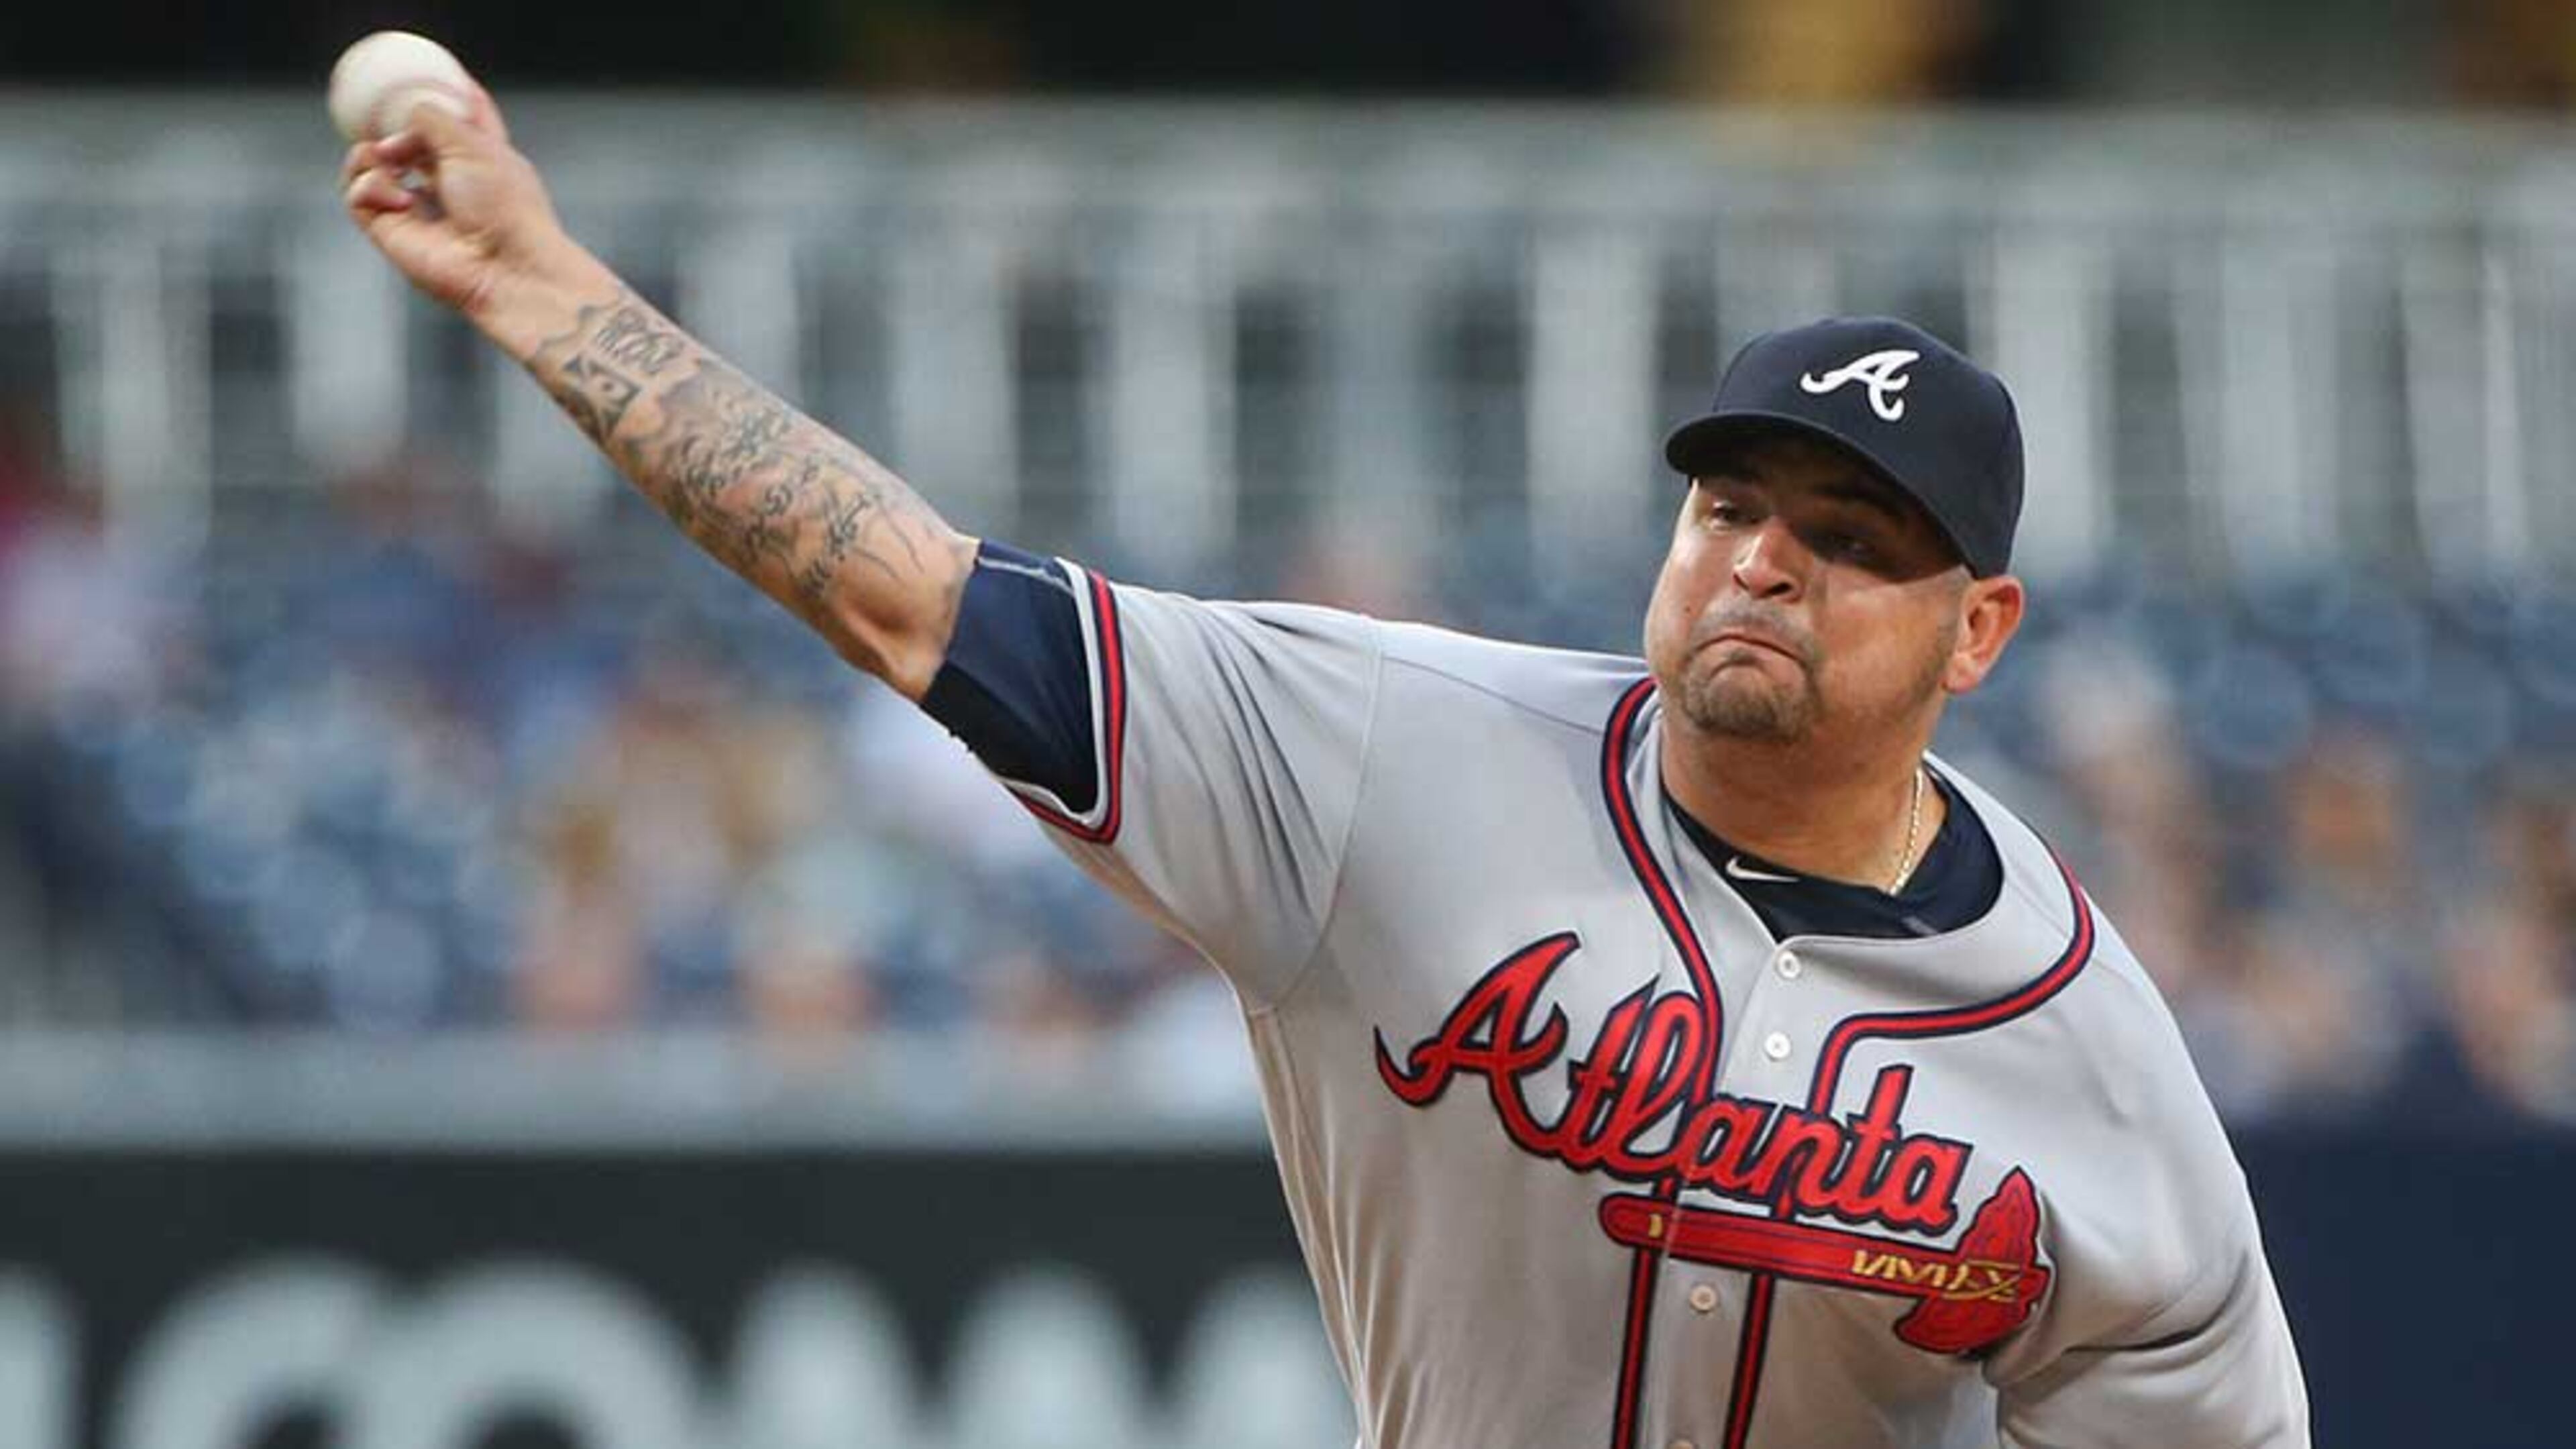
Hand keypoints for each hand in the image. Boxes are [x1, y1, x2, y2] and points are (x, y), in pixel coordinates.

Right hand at [338, 84, 584, 329]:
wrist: (505, 267)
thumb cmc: (505, 206)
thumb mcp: (473, 143)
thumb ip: (434, 117)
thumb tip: (405, 114)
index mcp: (480, 161)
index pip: (459, 124)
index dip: (445, 100)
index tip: (436, 78)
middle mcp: (448, 185)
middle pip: (408, 144)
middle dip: (390, 129)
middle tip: (380, 118)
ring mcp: (417, 210)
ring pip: (372, 167)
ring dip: (369, 154)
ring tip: (386, 156)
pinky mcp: (391, 233)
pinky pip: (357, 195)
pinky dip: (369, 185)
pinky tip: (396, 196)